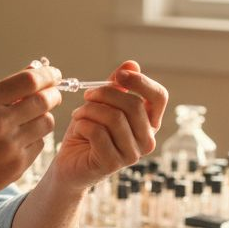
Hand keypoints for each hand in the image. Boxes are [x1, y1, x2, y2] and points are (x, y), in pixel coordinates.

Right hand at [0, 62, 62, 201]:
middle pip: (44, 101)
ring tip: (32, 118)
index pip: (29, 81)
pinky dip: (34, 138)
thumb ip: (6, 88)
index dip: (47, 75)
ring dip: (44, 117)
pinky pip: (39, 144)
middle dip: (53, 94)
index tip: (54, 74)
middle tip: (52, 94)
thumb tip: (37, 69)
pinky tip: (19, 140)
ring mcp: (9, 146)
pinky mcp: (17, 166)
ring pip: (46, 122)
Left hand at [49, 60, 167, 190]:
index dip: (141, 81)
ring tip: (79, 114)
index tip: (119, 74)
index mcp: (149, 123)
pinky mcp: (113, 164)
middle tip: (88, 96)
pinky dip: (83, 124)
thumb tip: (132, 64)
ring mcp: (132, 155)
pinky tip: (78, 128)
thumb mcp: (102, 104)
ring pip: (114, 118)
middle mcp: (146, 140)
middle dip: (105, 94)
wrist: (70, 164)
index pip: (159, 97)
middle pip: (134, 105)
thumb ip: (117, 85)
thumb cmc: (88, 133)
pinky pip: (97, 133)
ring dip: (90, 110)